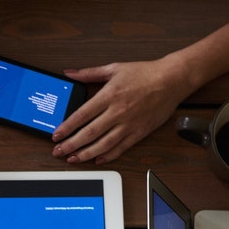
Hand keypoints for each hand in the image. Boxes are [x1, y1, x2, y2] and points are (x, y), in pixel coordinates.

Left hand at [51, 58, 191, 163]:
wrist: (172, 79)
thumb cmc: (145, 73)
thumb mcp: (114, 68)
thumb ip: (89, 73)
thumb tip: (70, 73)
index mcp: (109, 95)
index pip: (82, 115)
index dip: (67, 127)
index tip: (56, 135)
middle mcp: (118, 112)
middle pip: (90, 133)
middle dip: (71, 144)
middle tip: (58, 152)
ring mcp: (130, 124)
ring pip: (104, 144)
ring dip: (86, 154)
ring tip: (73, 159)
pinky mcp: (140, 132)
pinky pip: (122, 147)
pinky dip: (108, 155)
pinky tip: (97, 159)